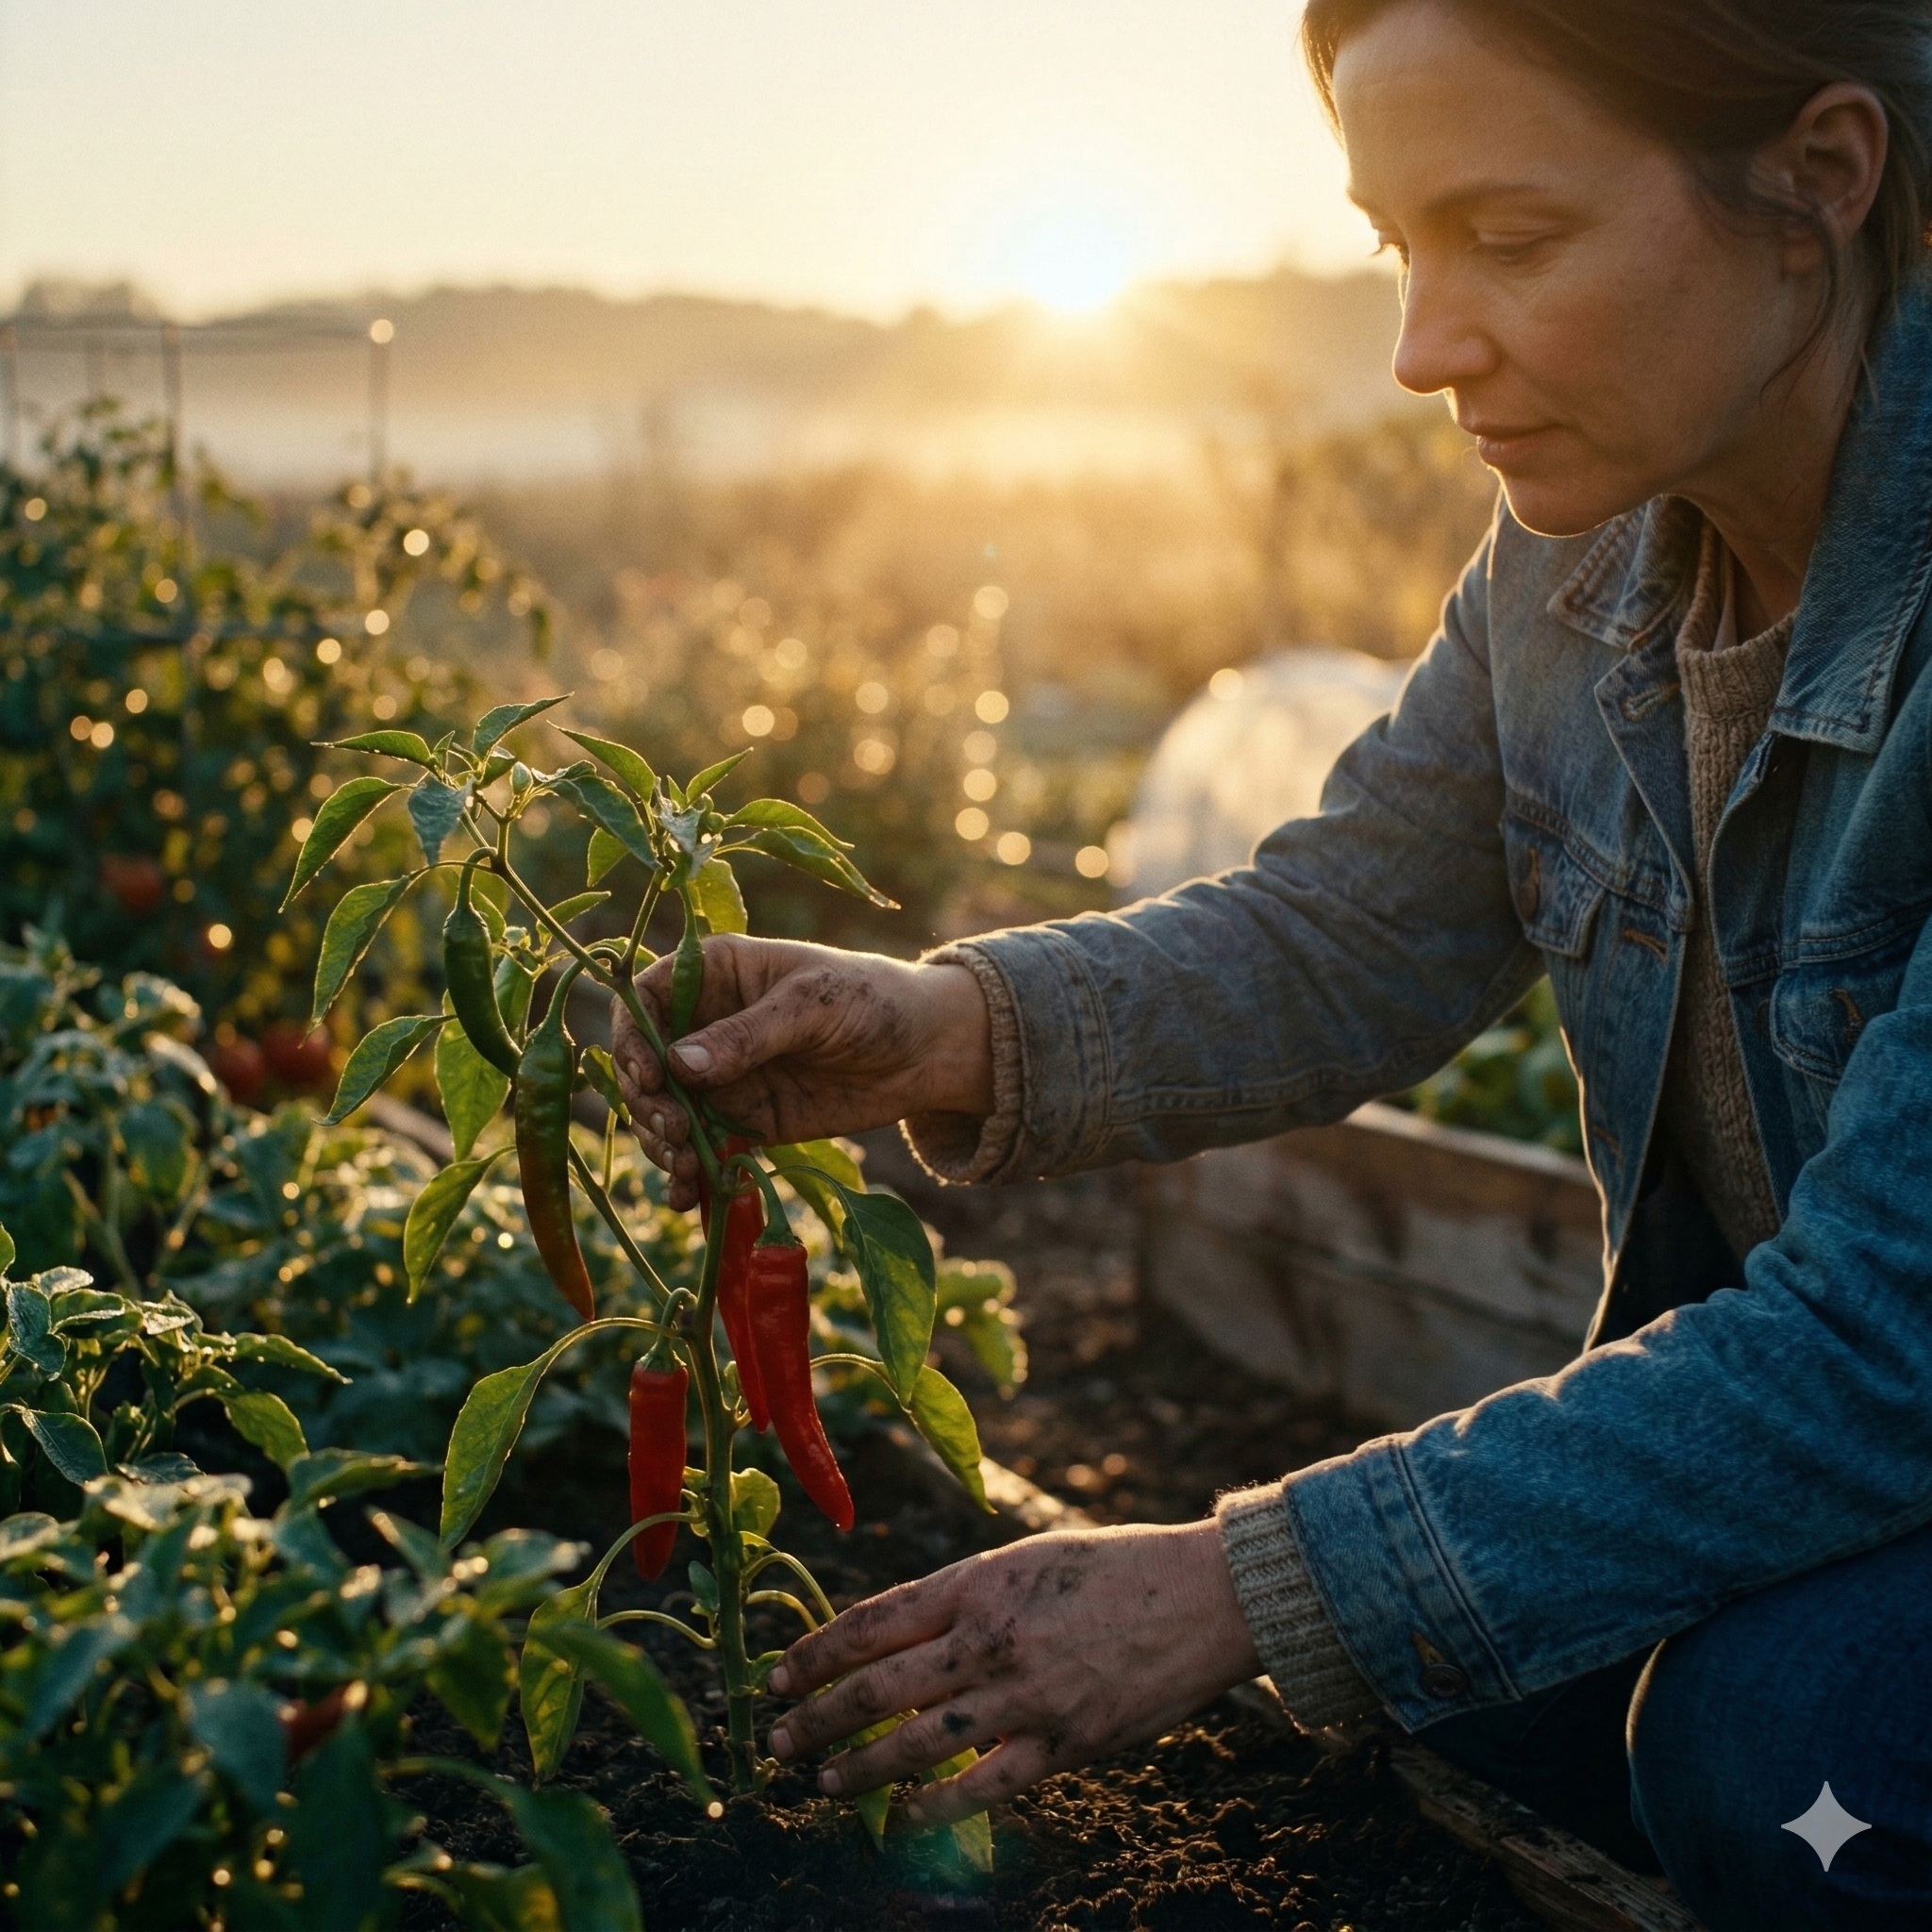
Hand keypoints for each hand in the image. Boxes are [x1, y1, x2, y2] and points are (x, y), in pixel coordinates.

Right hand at [611, 935, 993, 1209]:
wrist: (926, 1050)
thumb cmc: (872, 999)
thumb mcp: (812, 1005)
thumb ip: (747, 1035)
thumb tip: (678, 1065)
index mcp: (715, 973)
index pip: (643, 998)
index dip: (631, 1036)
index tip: (649, 1075)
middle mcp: (705, 1023)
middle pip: (644, 1063)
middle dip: (647, 1101)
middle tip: (674, 1130)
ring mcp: (721, 1075)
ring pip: (663, 1111)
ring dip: (660, 1142)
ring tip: (684, 1167)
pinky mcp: (743, 1120)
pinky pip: (699, 1148)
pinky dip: (687, 1174)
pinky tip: (687, 1197)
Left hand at [764, 1520, 1262, 1826]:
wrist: (1204, 1595)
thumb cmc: (1113, 1567)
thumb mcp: (1027, 1559)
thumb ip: (965, 1598)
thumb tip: (898, 1638)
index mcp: (978, 1581)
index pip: (872, 1622)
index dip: (817, 1654)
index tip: (779, 1678)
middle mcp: (991, 1637)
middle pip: (878, 1685)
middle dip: (818, 1717)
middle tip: (777, 1741)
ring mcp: (1026, 1695)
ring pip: (917, 1743)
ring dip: (861, 1767)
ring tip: (822, 1782)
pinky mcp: (1064, 1744)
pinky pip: (982, 1787)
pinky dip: (933, 1808)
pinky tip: (899, 1820)